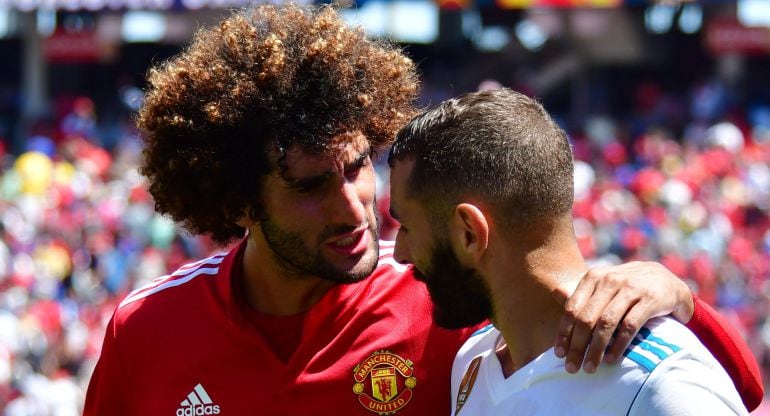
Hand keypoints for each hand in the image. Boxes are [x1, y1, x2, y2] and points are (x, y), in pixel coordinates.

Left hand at [551, 261, 693, 373]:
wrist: (668, 280)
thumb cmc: (630, 287)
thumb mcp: (606, 284)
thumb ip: (584, 292)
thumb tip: (555, 292)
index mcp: (594, 277)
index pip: (572, 308)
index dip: (564, 333)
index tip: (559, 354)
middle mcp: (610, 280)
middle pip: (586, 318)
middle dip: (577, 346)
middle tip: (572, 368)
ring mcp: (631, 289)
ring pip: (606, 324)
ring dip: (596, 349)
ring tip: (590, 368)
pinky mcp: (651, 300)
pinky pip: (630, 326)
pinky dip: (618, 345)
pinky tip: (611, 360)